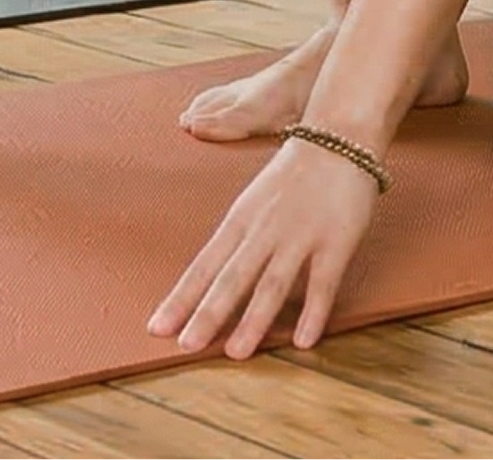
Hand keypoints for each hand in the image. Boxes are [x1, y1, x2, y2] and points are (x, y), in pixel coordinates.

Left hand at [149, 136, 381, 357]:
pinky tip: (302, 341)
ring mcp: (298, 237)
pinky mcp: (335, 243)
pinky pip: (322, 284)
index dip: (180, 298)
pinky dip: (312, 313)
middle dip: (206, 314)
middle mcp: (262, 231)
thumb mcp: (252, 202)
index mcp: (238, 221)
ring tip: (235, 353)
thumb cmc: (292, 175)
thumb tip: (210, 276)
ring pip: (271, 284)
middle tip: (184, 347)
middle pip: (229, 278)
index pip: (202, 266)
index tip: (157, 327)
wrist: (335, 139)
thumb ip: (236, 238)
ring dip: (253, 321)